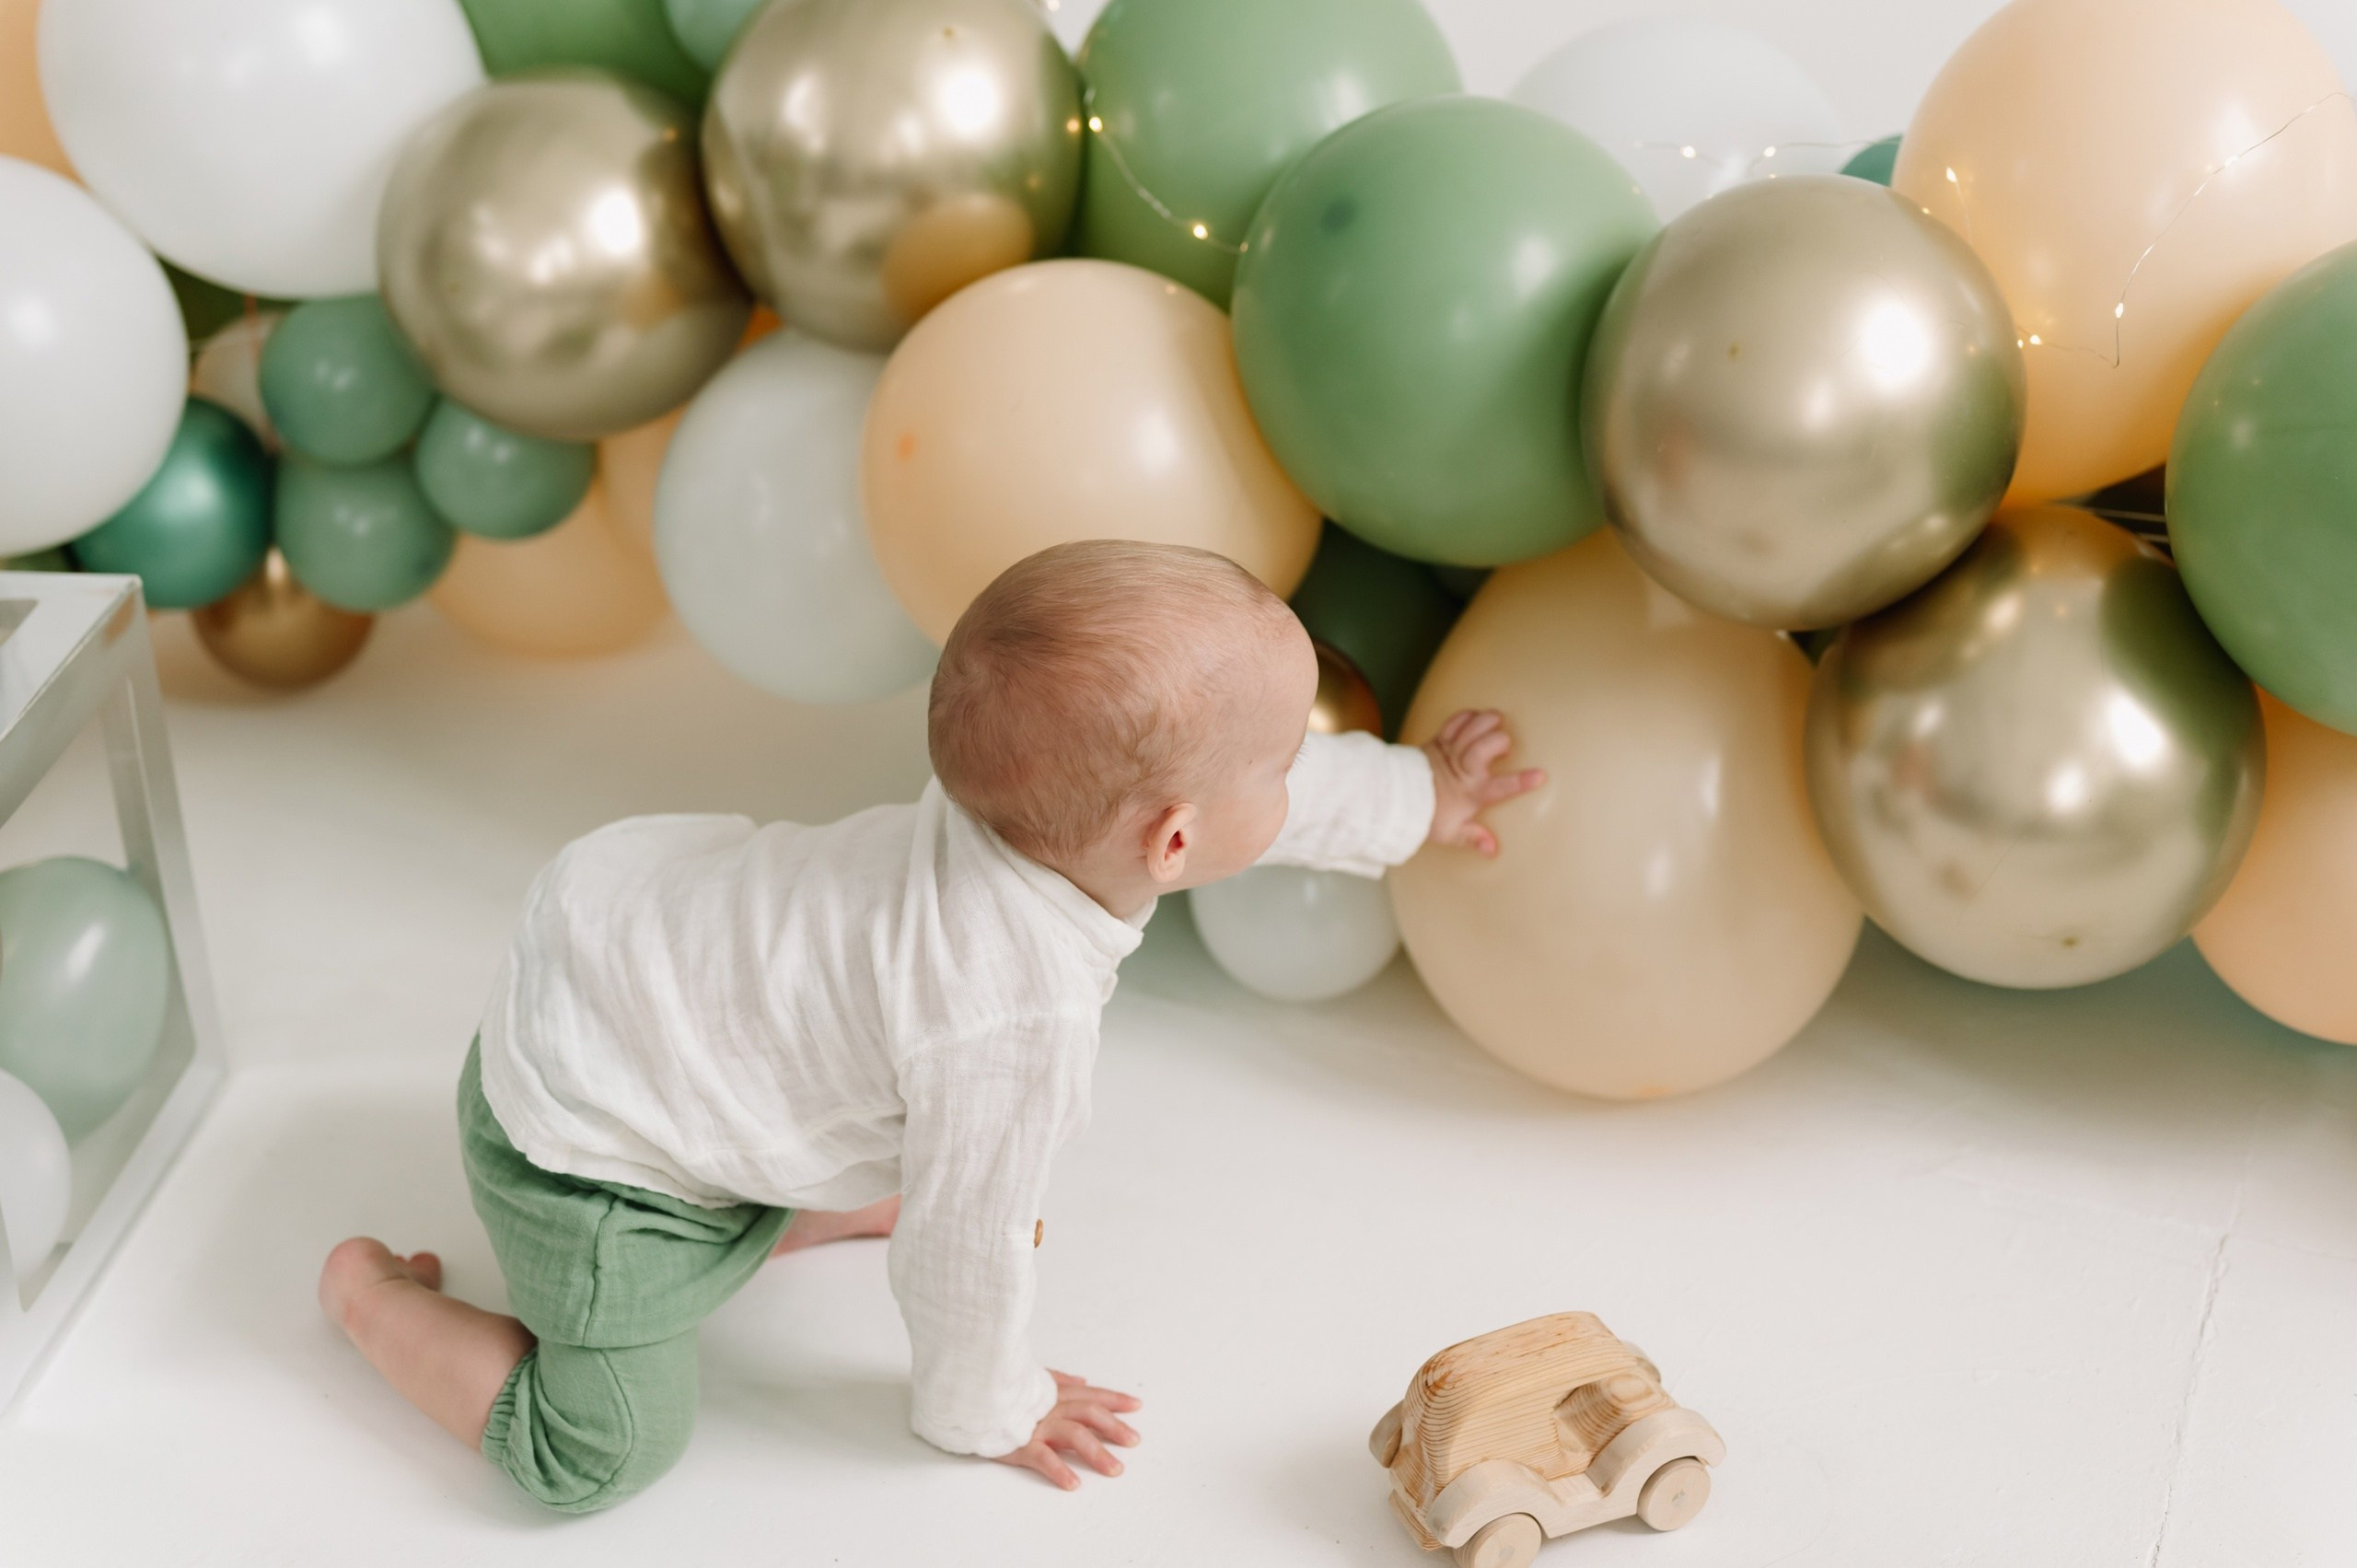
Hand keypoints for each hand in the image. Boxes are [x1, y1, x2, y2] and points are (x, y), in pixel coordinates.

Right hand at [993, 1370, 1141, 1490]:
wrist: (968, 1395)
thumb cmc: (1000, 1391)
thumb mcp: (1031, 1379)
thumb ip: (1058, 1380)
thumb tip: (1082, 1381)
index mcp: (1053, 1392)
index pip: (1090, 1395)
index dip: (1114, 1399)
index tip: (1136, 1406)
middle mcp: (1049, 1407)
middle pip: (1089, 1414)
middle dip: (1114, 1427)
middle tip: (1134, 1441)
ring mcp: (1036, 1424)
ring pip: (1073, 1435)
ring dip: (1096, 1453)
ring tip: (1115, 1469)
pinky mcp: (1018, 1442)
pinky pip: (1042, 1457)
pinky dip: (1059, 1469)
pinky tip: (1073, 1483)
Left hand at [1424, 709, 1545, 856]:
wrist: (1397, 798)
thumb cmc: (1427, 816)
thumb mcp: (1450, 833)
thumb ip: (1474, 839)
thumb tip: (1493, 849)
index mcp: (1472, 793)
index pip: (1501, 788)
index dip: (1522, 782)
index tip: (1540, 776)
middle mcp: (1464, 769)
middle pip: (1485, 747)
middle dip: (1500, 741)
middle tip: (1505, 745)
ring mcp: (1450, 752)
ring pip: (1472, 728)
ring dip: (1487, 721)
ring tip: (1497, 721)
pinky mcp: (1438, 740)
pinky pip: (1455, 722)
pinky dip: (1467, 716)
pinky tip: (1475, 717)